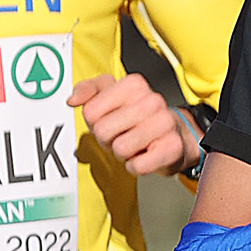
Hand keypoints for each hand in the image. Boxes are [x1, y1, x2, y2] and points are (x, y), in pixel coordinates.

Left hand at [72, 73, 199, 174]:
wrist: (177, 135)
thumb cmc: (139, 116)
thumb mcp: (111, 95)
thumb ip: (88, 90)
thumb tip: (73, 100)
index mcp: (134, 84)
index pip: (91, 111)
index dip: (95, 122)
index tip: (111, 120)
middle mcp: (152, 100)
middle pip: (102, 131)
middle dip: (107, 139)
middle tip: (122, 135)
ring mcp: (165, 124)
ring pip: (120, 149)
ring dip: (122, 154)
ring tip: (135, 145)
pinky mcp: (172, 148)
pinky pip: (136, 166)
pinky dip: (135, 166)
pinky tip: (145, 155)